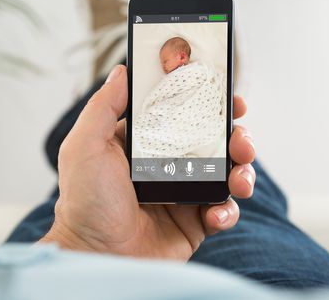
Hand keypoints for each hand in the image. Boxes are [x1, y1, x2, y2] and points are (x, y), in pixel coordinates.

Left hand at [40, 65, 254, 260]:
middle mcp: (165, 164)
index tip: (225, 93)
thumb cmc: (85, 202)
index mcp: (143, 143)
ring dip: (243, 170)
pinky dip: (228, 211)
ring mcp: (182, 193)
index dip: (205, 102)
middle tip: (241, 139)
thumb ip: (103, 106)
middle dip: (235, 136)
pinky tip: (215, 214)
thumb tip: (123, 71)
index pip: (181, 114)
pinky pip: (223, 210)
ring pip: (226, 173)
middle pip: (212, 141)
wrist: (97, 256)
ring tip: (239, 177)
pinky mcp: (194, 222)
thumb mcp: (86, 145)